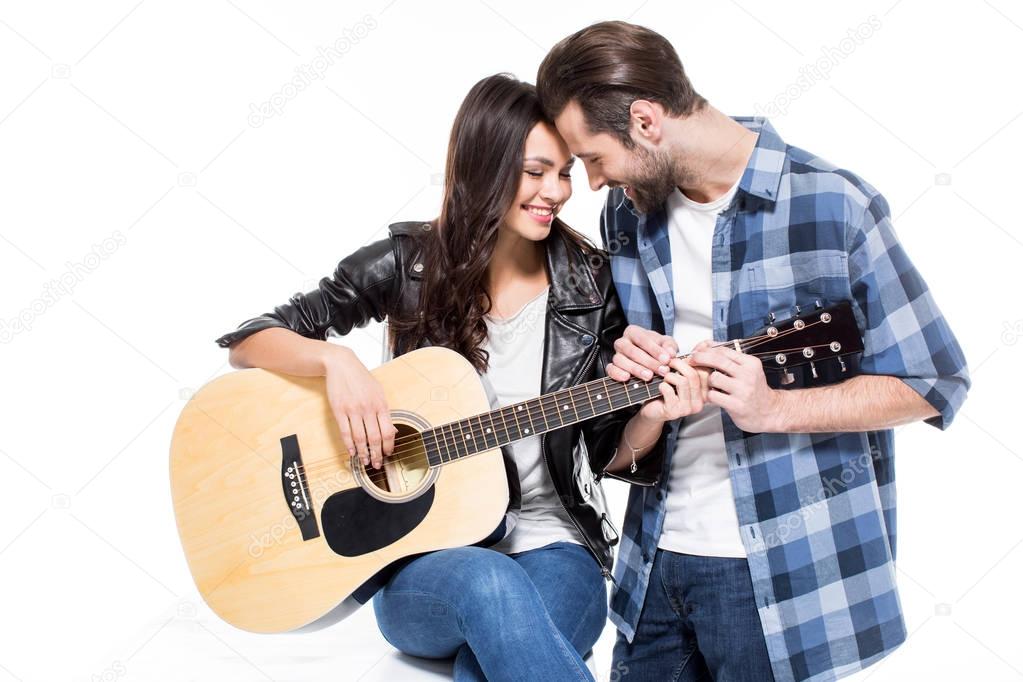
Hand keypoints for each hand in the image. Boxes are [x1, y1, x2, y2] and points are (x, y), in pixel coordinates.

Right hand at [323, 346, 396, 467]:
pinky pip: (345, 432)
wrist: (341, 364)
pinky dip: (349, 445)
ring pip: (359, 438)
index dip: (389, 446)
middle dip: (377, 454)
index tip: (388, 454)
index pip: (388, 431)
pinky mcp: (339, 410)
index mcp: (380, 403)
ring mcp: (353, 409)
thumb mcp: (378, 391)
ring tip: (365, 462)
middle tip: (377, 464)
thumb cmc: (361, 379)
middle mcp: (368, 408)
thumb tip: (392, 431)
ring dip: (363, 453)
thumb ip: (384, 411)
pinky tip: (352, 452)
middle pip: (374, 438)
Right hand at [607, 325, 678, 381]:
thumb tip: (670, 353)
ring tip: (649, 376)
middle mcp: (622, 342)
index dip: (654, 349)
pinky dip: (617, 374)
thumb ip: (669, 346)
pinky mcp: (612, 367)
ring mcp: (616, 355)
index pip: (642, 338)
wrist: (650, 358)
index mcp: (633, 332)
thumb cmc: (656, 348)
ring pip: (621, 360)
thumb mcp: (666, 344)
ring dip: (636, 369)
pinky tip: (627, 378)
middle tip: (661, 370)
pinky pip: (611, 370)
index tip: (666, 359)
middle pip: (631, 350)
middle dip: (648, 361)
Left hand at [637, 356, 709, 421]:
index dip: (694, 359)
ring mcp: (688, 408)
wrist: (652, 410)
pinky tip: (660, 388)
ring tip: (664, 378)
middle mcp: (700, 402)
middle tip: (669, 363)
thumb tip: (703, 345)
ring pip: (682, 382)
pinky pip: (668, 390)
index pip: (706, 371)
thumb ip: (692, 362)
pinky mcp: (675, 411)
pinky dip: (661, 385)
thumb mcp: (681, 374)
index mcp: (705, 392)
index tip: (685, 355)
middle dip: (678, 364)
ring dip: (669, 376)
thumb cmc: (667, 390)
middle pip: (694, 375)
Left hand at [689, 344, 781, 432]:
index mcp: (751, 363)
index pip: (724, 350)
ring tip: (713, 386)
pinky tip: (715, 396)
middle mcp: (748, 375)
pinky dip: (710, 395)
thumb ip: (730, 358)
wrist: (770, 412)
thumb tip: (707, 345)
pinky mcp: (737, 405)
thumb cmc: (755, 390)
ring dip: (708, 381)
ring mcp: (743, 390)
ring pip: (714, 377)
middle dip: (700, 358)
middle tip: (691, 360)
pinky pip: (713, 395)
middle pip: (717, 359)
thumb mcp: (748, 370)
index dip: (706, 349)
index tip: (697, 351)